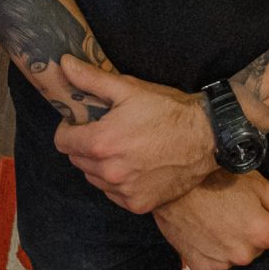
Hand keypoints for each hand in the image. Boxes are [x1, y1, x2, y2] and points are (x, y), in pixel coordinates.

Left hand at [52, 58, 216, 212]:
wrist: (206, 138)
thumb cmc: (168, 111)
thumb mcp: (129, 89)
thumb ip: (91, 79)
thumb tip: (64, 64)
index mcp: (101, 143)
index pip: (62, 142)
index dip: (68, 128)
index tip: (81, 122)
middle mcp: (109, 172)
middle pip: (77, 160)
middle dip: (84, 145)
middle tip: (105, 132)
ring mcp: (124, 191)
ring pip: (93, 178)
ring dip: (99, 165)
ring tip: (121, 149)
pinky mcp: (138, 205)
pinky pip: (113, 193)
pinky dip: (117, 182)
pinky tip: (134, 165)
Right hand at [151, 172, 268, 269]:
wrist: (171, 184)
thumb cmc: (215, 177)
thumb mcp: (257, 183)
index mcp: (261, 234)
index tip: (256, 205)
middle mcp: (243, 254)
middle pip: (259, 246)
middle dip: (252, 231)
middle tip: (233, 208)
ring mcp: (220, 263)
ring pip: (237, 255)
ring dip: (232, 242)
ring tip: (216, 217)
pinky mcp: (200, 266)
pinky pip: (214, 263)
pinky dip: (212, 250)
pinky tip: (203, 230)